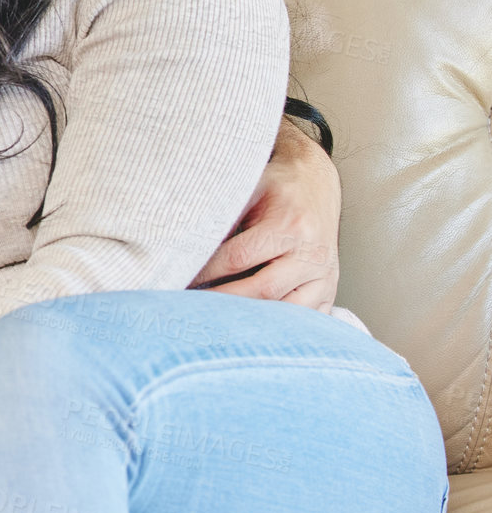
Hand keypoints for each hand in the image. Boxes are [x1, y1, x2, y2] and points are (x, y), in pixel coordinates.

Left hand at [190, 117, 339, 311]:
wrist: (317, 182)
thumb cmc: (277, 187)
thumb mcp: (249, 190)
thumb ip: (224, 218)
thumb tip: (188, 247)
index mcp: (290, 226)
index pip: (239, 258)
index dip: (207, 273)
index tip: (182, 282)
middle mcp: (311, 253)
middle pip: (262, 290)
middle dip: (224, 302)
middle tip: (192, 310)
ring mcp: (325, 275)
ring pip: (286, 310)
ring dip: (252, 321)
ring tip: (219, 323)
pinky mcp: (330, 289)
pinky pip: (306, 318)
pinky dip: (279, 327)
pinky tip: (253, 329)